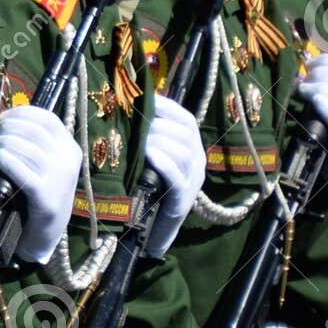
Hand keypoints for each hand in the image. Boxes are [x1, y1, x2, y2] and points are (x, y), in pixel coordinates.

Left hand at [0, 104, 81, 264]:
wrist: (45, 234)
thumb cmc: (38, 194)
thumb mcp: (44, 165)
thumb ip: (32, 143)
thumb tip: (2, 117)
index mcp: (70, 149)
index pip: (48, 119)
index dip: (21, 113)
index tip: (2, 117)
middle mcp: (68, 161)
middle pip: (35, 132)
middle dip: (8, 128)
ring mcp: (59, 180)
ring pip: (29, 149)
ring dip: (4, 143)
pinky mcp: (45, 198)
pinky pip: (23, 172)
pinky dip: (6, 161)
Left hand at [143, 94, 205, 256]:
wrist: (158, 228)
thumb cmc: (151, 188)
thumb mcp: (153, 157)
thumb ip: (149, 137)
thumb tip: (129, 109)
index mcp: (192, 147)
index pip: (186, 119)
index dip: (168, 108)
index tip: (146, 99)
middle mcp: (198, 160)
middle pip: (184, 133)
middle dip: (158, 125)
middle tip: (135, 123)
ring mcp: (193, 180)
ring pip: (182, 152)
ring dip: (158, 142)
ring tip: (138, 140)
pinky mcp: (183, 198)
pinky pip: (176, 176)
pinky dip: (162, 162)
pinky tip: (148, 155)